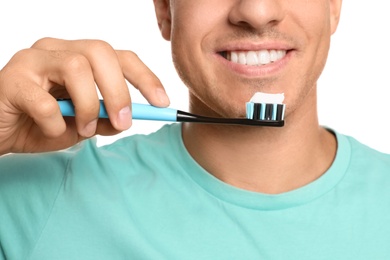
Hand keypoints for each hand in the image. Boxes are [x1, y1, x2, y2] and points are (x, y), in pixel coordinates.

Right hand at [0, 37, 169, 154]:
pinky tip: (51, 130)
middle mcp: (57, 50)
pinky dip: (56, 123)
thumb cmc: (41, 124)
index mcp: (78, 57)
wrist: (0, 132)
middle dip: (120, 91)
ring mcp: (32, 60)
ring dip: (89, 106)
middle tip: (124, 123)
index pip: (119, 56)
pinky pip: (45, 101)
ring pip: (76, 68)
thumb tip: (130, 118)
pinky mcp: (11, 79)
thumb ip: (106, 119)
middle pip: (100, 52)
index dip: (145, 77)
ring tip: (84, 129)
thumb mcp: (83, 126)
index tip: (162, 103)